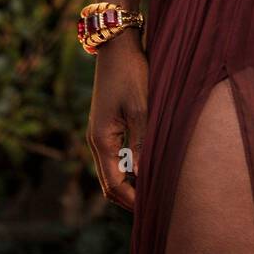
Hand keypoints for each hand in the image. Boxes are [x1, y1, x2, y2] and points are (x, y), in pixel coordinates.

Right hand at [86, 31, 147, 210]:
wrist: (118, 45)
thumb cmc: (131, 72)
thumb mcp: (141, 107)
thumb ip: (142, 141)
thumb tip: (141, 176)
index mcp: (101, 140)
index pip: (113, 185)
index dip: (132, 200)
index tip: (154, 207)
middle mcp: (96, 140)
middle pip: (110, 182)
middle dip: (130, 197)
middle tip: (157, 204)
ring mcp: (100, 132)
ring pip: (112, 169)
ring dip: (130, 182)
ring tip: (156, 189)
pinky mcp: (108, 124)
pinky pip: (116, 154)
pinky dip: (130, 166)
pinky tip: (148, 165)